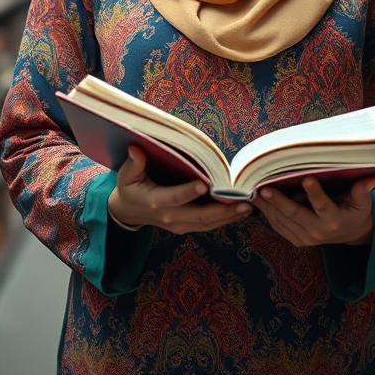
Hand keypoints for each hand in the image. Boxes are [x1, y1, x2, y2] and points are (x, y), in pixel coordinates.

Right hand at [107, 146, 251, 233]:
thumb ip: (134, 163)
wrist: (129, 212)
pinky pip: (207, 225)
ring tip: (248, 207)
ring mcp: (179, 224)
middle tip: (243, 203)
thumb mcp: (126, 175)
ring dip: (228, 216)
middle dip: (222, 210)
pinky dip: (225, 219)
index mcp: (154, 202)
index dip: (189, 192)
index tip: (206, 184)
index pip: (174, 198)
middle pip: (198, 216)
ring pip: (207, 223)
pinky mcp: (186, 226)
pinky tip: (240, 211)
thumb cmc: (129, 188)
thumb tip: (136, 148)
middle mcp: (169, 216)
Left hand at [253, 176, 374, 246]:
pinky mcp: (296, 240)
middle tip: (265, 188)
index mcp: (334, 220)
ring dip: (268, 207)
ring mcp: (305, 238)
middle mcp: (318, 232)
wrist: (350, 234)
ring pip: (283, 221)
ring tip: (255, 191)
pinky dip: (267, 213)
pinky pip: (278, 226)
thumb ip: (362, 192)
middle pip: (296, 215)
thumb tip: (370, 178)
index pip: (323, 206)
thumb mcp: (363, 204)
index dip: (315, 193)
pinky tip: (258, 200)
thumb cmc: (356, 212)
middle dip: (279, 201)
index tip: (307, 178)